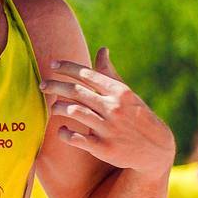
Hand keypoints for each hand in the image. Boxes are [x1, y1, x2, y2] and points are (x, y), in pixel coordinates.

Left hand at [42, 47, 175, 176]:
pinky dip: (64, 133)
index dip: (67, 68)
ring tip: (53, 107)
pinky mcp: (104, 148)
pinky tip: (61, 130)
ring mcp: (108, 128)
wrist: (156, 148)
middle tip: (42, 85)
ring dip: (58, 107)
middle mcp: (113, 107)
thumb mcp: (126, 94)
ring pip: (75, 111)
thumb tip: (101, 49)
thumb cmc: (136, 116)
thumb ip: (109, 73)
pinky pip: (77, 138)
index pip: (87, 74)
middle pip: (77, 91)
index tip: (52, 65)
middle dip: (55, 85)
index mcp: (118, 91)